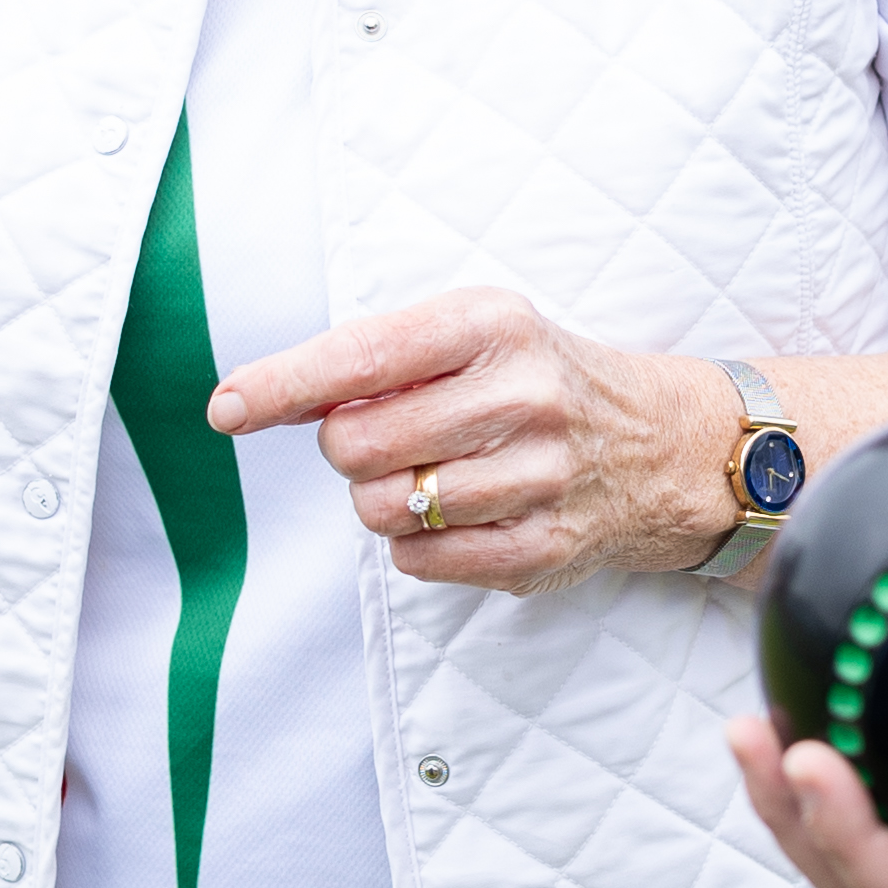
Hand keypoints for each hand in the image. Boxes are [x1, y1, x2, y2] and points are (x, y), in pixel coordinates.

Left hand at [217, 290, 733, 594]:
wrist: (660, 442)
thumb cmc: (532, 379)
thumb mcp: (469, 334)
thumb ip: (373, 359)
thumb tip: (263, 397)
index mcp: (493, 326)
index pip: (362, 355)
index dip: (282, 385)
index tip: (227, 407)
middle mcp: (523, 395)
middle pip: (356, 444)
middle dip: (346, 448)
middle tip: (383, 439)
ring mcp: (540, 476)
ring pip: (384, 509)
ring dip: (381, 500)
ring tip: (426, 476)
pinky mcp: (546, 545)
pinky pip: (421, 561)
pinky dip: (415, 545)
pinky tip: (453, 515)